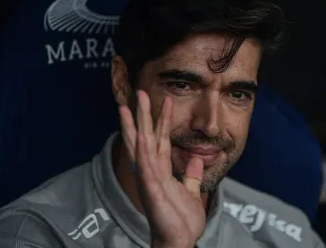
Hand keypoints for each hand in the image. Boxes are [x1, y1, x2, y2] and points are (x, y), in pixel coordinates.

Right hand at [119, 90, 205, 247]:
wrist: (180, 240)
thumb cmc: (181, 220)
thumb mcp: (191, 192)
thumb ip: (192, 176)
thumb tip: (197, 159)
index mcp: (162, 170)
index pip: (160, 139)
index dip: (161, 119)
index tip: (164, 99)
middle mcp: (152, 171)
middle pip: (145, 136)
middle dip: (143, 114)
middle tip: (140, 92)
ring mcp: (149, 179)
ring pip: (140, 147)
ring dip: (135, 126)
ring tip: (129, 106)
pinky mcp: (151, 190)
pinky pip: (145, 167)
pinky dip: (142, 151)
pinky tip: (140, 135)